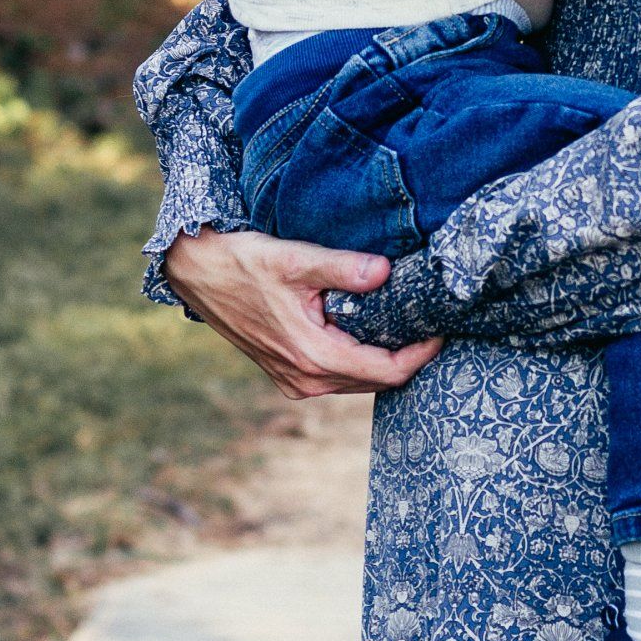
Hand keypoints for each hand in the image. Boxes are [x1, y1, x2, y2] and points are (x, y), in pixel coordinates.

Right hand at [164, 227, 443, 400]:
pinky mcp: (287, 373)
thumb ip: (343, 268)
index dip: (422, 354)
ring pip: (357, 380)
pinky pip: (337, 375)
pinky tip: (368, 329)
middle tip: (430, 322)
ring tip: (405, 324)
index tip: (442, 328)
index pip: (388, 371)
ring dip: (383, 359)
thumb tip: (387, 272)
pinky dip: (358, 358)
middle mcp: (306, 379)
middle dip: (408, 356)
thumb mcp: (295, 260)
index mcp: (313, 357)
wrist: (198, 274)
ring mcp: (294, 380)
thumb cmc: (243, 263)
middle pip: (377, 380)